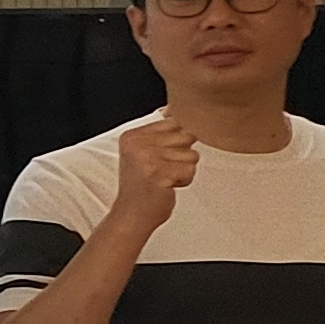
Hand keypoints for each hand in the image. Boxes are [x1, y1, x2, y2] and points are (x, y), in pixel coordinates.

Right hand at [110, 110, 202, 236]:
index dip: (176, 141)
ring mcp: (147, 158)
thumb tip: (179, 109)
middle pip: (186, 136)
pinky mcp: (159, 174)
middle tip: (162, 169)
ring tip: (165, 177)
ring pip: (192, 155)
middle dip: (182, 155)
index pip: (175, 122)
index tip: (162, 156)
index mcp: (132, 135)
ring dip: (184, 169)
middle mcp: (137, 144)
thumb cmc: (143, 185)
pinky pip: (191, 170)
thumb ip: (161, 132)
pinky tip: (167, 185)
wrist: (132, 214)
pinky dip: (184, 180)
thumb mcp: (144, 152)